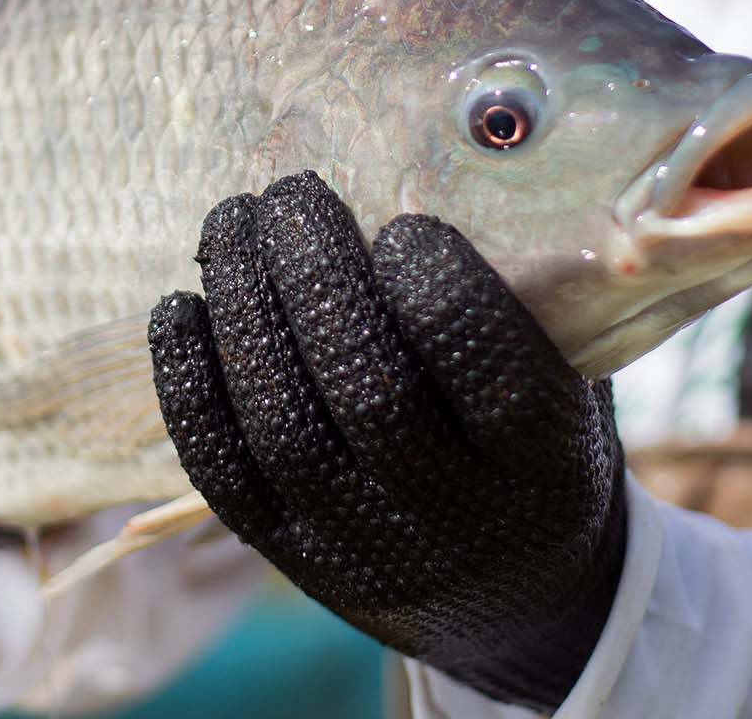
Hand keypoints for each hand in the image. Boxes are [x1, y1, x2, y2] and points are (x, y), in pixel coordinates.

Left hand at [149, 172, 627, 710]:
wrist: (517, 593)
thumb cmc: (536, 438)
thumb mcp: (572, 374)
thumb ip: (529, 292)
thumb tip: (459, 158)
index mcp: (548, 468)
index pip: (490, 379)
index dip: (440, 291)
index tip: (406, 224)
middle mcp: (456, 520)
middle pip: (371, 397)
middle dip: (318, 278)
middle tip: (293, 192)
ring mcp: (365, 549)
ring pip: (285, 430)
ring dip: (245, 310)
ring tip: (232, 222)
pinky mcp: (292, 559)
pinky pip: (222, 473)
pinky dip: (189, 384)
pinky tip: (178, 306)